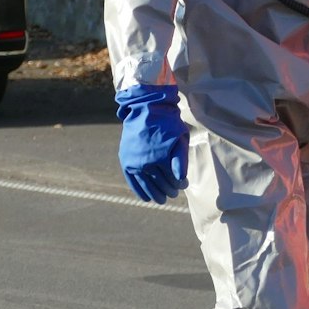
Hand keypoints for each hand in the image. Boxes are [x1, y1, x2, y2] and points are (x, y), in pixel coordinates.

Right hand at [117, 84, 188, 204]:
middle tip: (173, 194)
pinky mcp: (125, 159)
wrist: (145, 109)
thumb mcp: (179, 139)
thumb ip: (180, 159)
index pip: (171, 178)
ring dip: (154, 193)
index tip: (183, 186)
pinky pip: (132, 180)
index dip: (178, 184)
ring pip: (145, 183)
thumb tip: (181, 179)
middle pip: (159, 182)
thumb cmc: (167, 123)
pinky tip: (146, 198)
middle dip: (168, 190)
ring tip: (161, 199)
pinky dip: (139, 190)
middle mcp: (144, 162)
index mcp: (159, 157)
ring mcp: (133, 161)